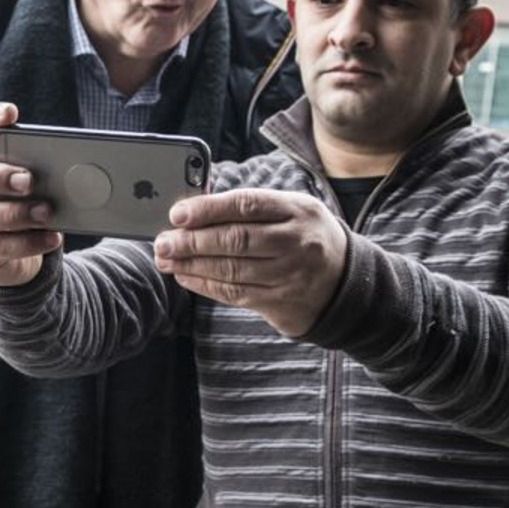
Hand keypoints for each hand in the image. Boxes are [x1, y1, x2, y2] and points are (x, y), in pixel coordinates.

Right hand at [0, 102, 61, 286]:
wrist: (12, 253)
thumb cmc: (23, 205)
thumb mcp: (33, 184)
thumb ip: (46, 172)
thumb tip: (79, 169)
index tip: (11, 112)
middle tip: (29, 180)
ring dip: (15, 214)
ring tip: (46, 212)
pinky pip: (0, 248)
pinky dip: (29, 242)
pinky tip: (52, 237)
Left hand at [152, 188, 348, 336]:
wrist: (346, 282)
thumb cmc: (306, 236)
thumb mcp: (293, 210)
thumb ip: (252, 206)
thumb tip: (197, 207)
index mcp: (298, 210)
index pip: (247, 205)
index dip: (208, 209)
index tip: (178, 214)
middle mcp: (296, 242)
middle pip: (236, 240)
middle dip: (192, 241)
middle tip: (162, 240)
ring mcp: (289, 275)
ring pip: (231, 269)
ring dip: (191, 264)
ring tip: (166, 258)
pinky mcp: (280, 302)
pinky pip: (235, 293)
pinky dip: (204, 284)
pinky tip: (185, 275)